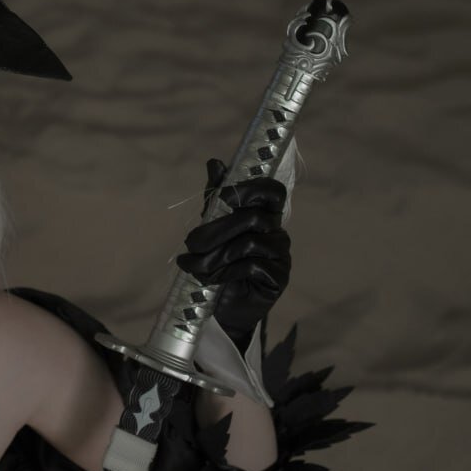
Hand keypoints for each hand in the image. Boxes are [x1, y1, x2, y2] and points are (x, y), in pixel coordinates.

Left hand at [176, 158, 290, 354]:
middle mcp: (277, 232)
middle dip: (216, 229)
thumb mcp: (212, 229)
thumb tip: (214, 162)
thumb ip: (214, 200)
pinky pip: (251, 266)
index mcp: (264, 215)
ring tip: (191, 266)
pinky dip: (223, 271)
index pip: (272, 191)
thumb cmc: (219, 264)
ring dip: (213, 255)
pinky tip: (210, 279)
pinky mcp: (278, 279)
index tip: (224, 196)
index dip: (251, 188)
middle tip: (190, 244)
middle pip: (254, 217)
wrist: (223, 308)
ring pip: (248, 243)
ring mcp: (281, 256)